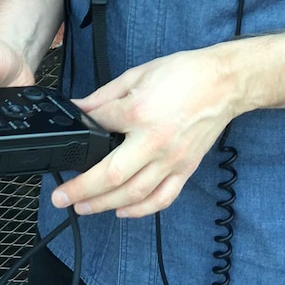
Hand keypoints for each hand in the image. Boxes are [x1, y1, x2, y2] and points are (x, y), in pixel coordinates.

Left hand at [51, 47, 237, 218]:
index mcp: (139, 111)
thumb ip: (106, 95)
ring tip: (82, 207)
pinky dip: (140, 210)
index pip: (98, 127)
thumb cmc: (183, 74)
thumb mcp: (138, 74)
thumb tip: (80, 107)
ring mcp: (171, 159)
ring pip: (134, 194)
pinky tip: (121, 210)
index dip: (80, 132)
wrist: (224, 83)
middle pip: (112, 176)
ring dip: (104, 205)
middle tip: (60, 198)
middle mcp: (154, 141)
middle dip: (82, 190)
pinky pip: (162, 198)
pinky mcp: (185, 169)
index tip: (69, 135)